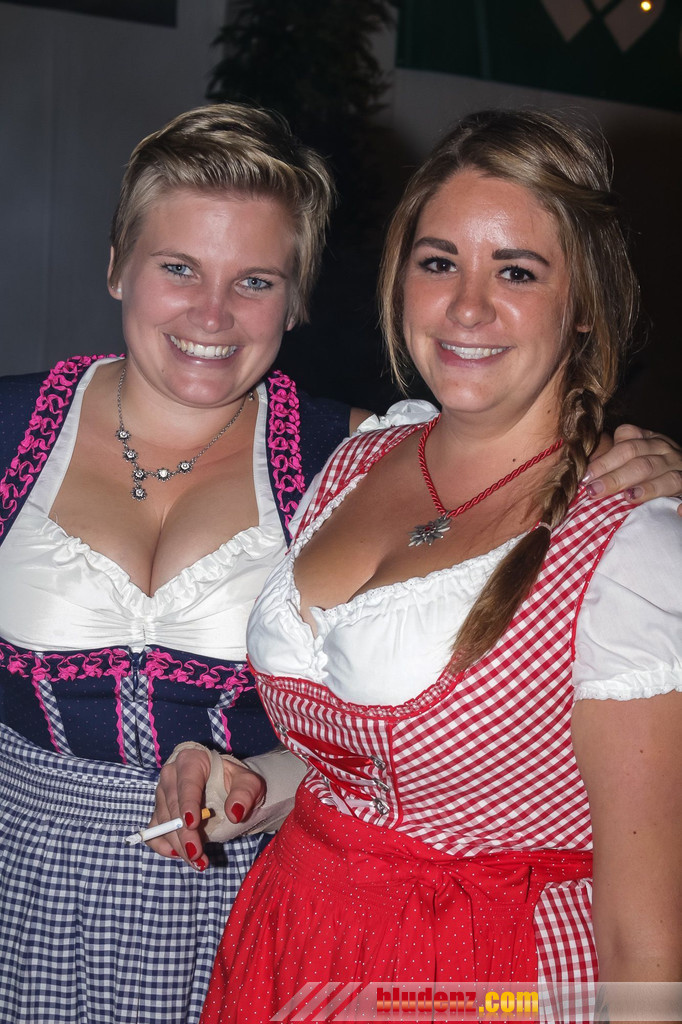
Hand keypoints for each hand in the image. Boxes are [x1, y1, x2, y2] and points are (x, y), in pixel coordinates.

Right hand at [146, 746, 264, 867]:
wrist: (227, 786)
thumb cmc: (236, 781)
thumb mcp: (249, 782)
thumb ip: (245, 793)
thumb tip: (235, 813)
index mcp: (191, 760)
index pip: (187, 783)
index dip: (188, 804)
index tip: (193, 824)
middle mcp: (171, 775)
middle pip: (172, 807)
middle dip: (184, 835)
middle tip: (197, 855)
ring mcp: (162, 794)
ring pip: (163, 823)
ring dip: (178, 845)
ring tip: (197, 861)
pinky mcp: (158, 811)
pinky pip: (154, 832)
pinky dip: (163, 845)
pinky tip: (178, 854)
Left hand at [584, 425, 681, 514]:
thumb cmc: (649, 468)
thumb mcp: (633, 456)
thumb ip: (610, 460)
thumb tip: (582, 474)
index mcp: (647, 440)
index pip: (626, 443)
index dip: (605, 460)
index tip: (587, 476)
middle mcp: (664, 450)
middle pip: (639, 460)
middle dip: (615, 476)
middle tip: (594, 491)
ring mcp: (679, 467)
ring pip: (664, 476)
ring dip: (647, 488)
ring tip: (628, 497)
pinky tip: (678, 511)